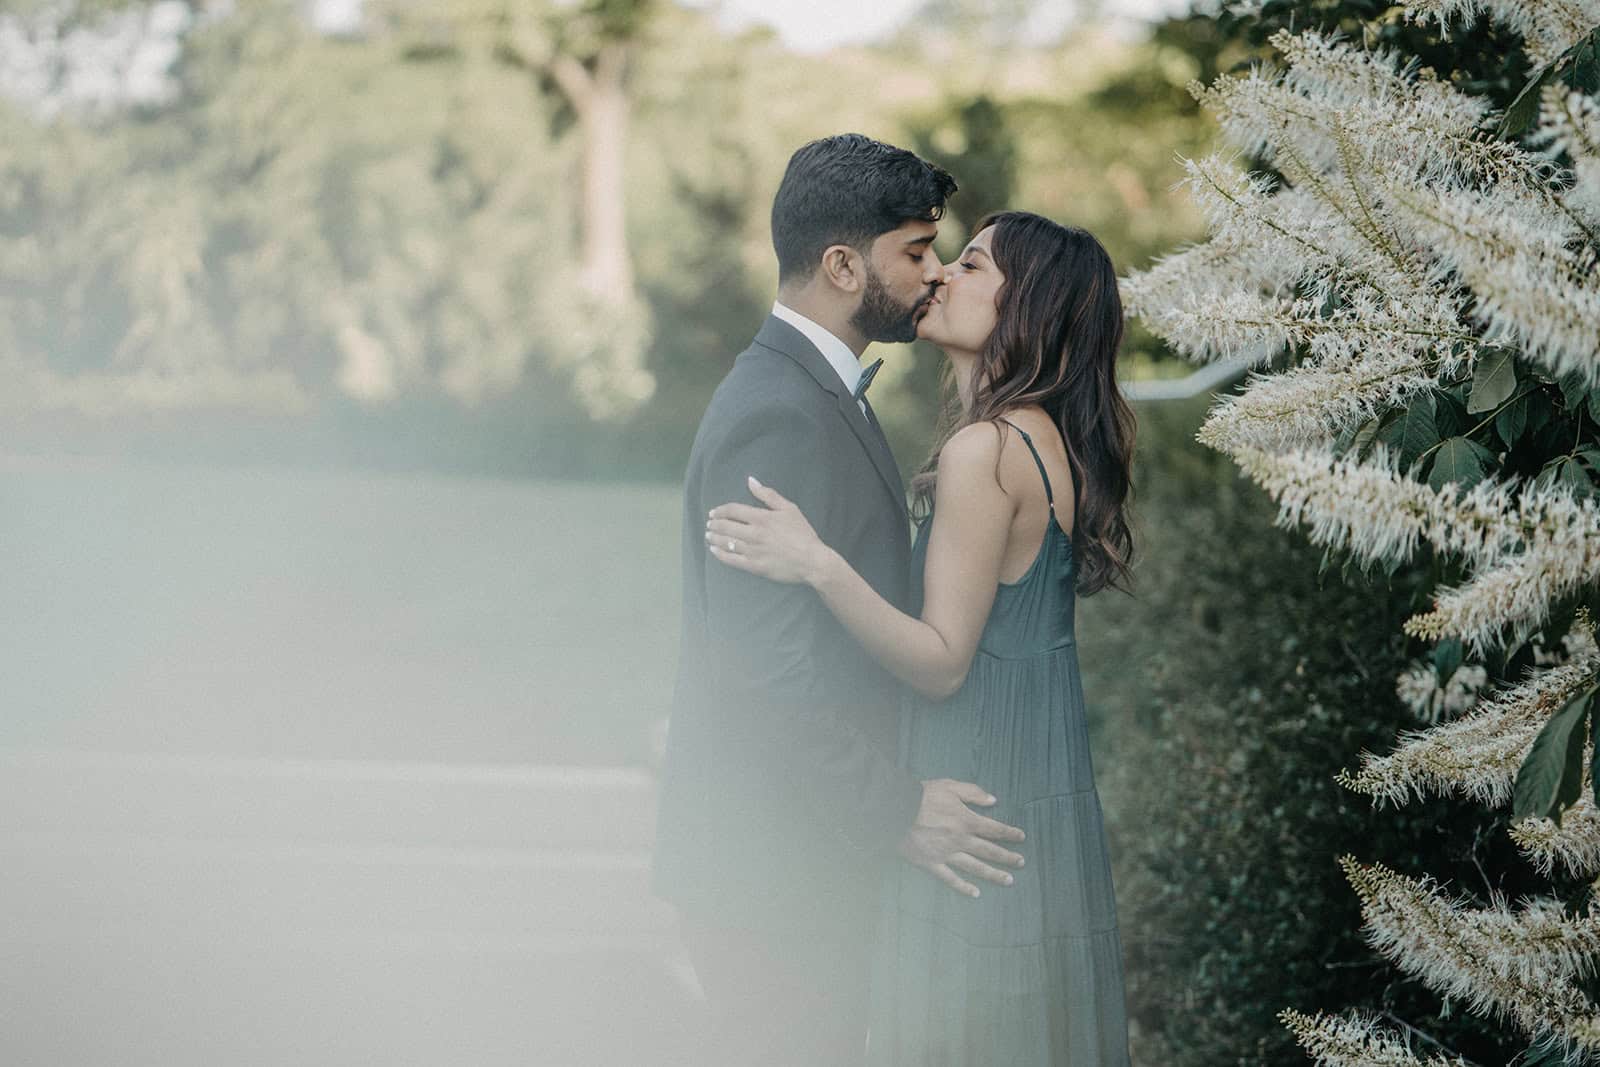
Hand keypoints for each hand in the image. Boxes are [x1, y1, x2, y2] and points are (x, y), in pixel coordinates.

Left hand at [705, 476, 831, 585]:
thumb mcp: (789, 509)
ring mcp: (753, 551)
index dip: (720, 511)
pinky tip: (714, 550)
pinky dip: (720, 554)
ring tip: (708, 536)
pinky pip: (732, 560)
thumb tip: (751, 480)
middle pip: (726, 526)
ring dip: (714, 538)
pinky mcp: (754, 566)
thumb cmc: (803, 534)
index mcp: (762, 518)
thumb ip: (768, 494)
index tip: (714, 513)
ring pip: (726, 542)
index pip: (733, 510)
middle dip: (714, 525)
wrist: (812, 561)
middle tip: (709, 524)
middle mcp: (754, 533)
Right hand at [898, 779, 1025, 898]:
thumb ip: (973, 792)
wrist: (896, 810)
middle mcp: (961, 840)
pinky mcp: (932, 864)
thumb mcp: (950, 786)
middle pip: (989, 851)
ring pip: (975, 867)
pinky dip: (963, 887)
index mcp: (966, 820)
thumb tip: (993, 800)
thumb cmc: (922, 796)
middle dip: (1007, 857)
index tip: (1021, 837)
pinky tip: (975, 893)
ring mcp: (947, 854)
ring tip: (1008, 881)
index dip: (1009, 833)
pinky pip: (950, 879)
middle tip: (1021, 863)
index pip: (994, 829)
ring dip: (993, 874)